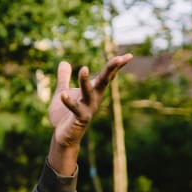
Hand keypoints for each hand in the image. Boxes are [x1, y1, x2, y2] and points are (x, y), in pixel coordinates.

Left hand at [47, 54, 132, 174]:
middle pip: (104, 81)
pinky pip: (74, 109)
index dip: (116, 65)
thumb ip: (64, 78)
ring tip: (83, 68)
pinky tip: (62, 95)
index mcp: (92, 91)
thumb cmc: (64, 114)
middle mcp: (93, 99)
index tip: (129, 55)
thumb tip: (64, 62)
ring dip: (85, 81)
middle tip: (120, 58)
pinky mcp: (79, 119)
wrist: (62, 136)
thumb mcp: (63, 91)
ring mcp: (87, 109)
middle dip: (111, 69)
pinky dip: (68, 102)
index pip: (106, 75)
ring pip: (88, 93)